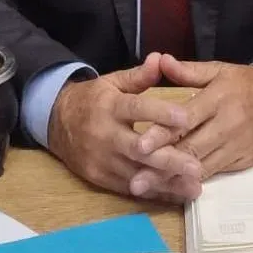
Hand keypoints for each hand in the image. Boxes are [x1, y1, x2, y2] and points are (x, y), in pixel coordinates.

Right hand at [47, 52, 203, 201]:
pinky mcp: (99, 178)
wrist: (56, 122)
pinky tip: (177, 194)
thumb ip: (138, 76)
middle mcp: (104, 135)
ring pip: (136, 174)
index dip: (161, 113)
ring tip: (194, 187)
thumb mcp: (112, 82)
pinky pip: (129, 188)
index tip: (187, 118)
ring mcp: (101, 160)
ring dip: (166, 182)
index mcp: (109, 106)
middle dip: (168, 160)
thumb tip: (160, 58)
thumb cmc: (93, 100)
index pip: (136, 109)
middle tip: (196, 166)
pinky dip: (154, 193)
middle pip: (138, 149)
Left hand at [128, 55, 252, 195]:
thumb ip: (189, 70)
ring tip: (147, 188)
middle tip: (136, 180)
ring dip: (173, 179)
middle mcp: (226, 126)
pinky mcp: (243, 163)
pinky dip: (192, 181)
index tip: (140, 144)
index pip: (186, 119)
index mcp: (218, 99)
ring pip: (201, 167)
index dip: (163, 133)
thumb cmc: (247, 84)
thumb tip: (161, 60)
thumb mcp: (220, 70)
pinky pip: (214, 174)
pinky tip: (172, 188)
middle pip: (191, 149)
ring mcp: (236, 147)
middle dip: (162, 165)